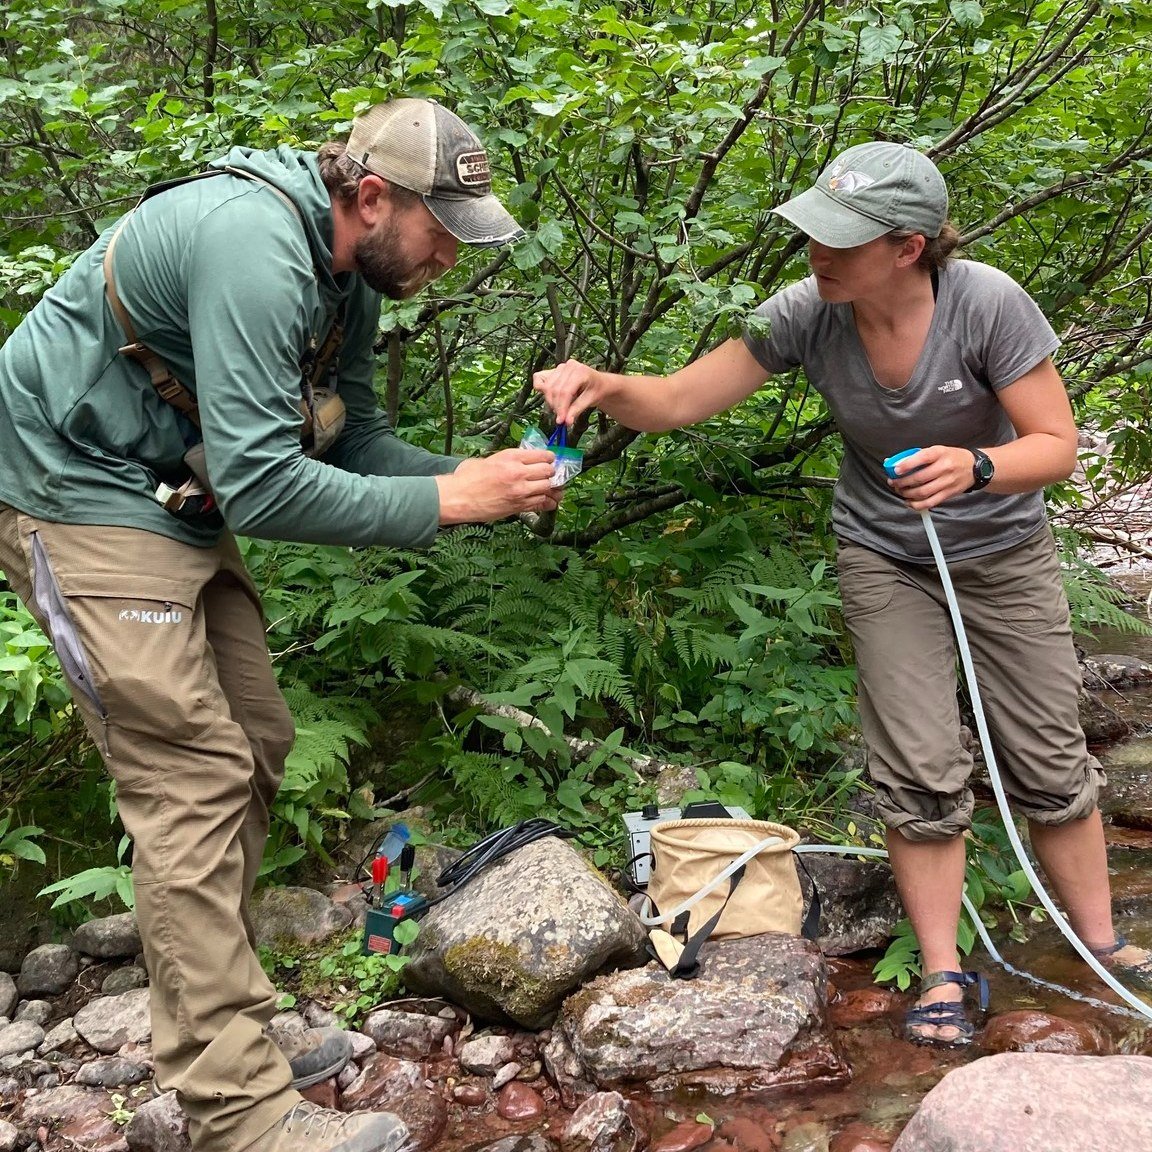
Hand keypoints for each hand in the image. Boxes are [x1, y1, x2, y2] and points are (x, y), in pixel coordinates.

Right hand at [436, 448, 558, 524]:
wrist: (458, 498)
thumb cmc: (467, 478)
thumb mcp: (488, 459)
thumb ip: (508, 460)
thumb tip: (522, 461)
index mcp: (511, 457)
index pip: (543, 455)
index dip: (549, 458)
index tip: (549, 460)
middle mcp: (519, 473)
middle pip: (549, 471)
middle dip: (551, 473)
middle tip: (550, 475)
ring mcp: (520, 491)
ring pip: (548, 488)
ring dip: (552, 488)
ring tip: (553, 488)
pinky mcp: (518, 506)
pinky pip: (542, 504)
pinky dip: (548, 503)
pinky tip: (549, 501)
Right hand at [532, 359, 605, 426]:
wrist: (599, 384)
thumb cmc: (597, 389)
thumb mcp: (590, 401)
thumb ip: (577, 410)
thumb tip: (566, 420)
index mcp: (580, 372)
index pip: (565, 392)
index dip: (561, 408)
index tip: (562, 420)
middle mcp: (568, 367)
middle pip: (554, 390)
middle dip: (556, 406)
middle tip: (561, 418)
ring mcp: (560, 368)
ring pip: (547, 387)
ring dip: (550, 401)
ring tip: (559, 408)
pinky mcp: (553, 371)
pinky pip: (539, 378)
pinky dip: (541, 388)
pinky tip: (548, 396)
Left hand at [887, 445, 981, 509]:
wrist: (975, 468)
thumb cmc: (952, 457)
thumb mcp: (937, 450)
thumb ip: (917, 456)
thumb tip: (894, 461)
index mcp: (940, 453)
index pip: (922, 458)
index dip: (907, 465)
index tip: (895, 470)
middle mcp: (944, 468)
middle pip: (919, 478)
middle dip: (902, 482)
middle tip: (894, 483)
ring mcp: (947, 482)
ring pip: (922, 492)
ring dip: (907, 493)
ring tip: (900, 491)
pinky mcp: (948, 494)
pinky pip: (929, 502)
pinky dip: (916, 504)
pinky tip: (909, 502)